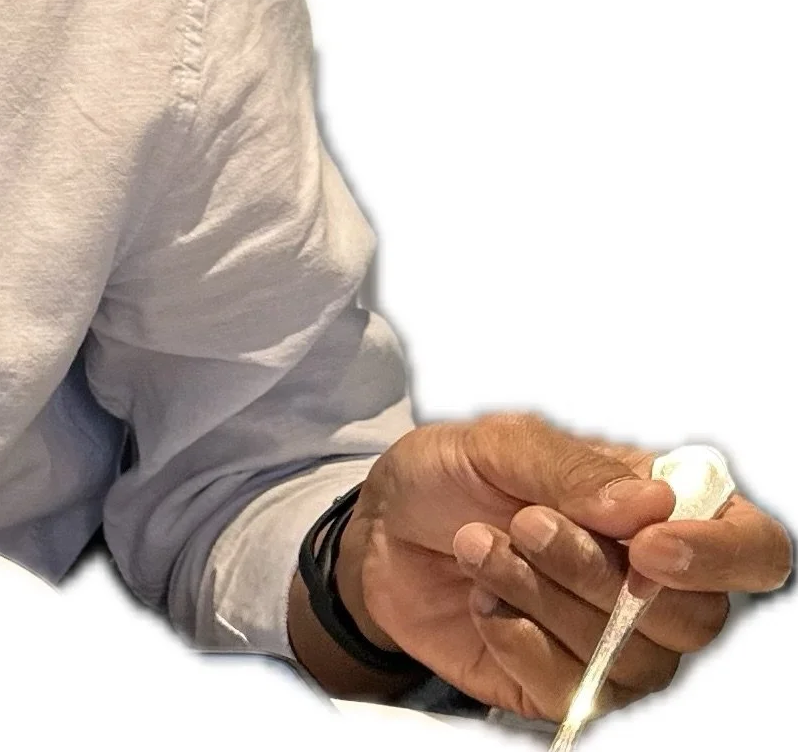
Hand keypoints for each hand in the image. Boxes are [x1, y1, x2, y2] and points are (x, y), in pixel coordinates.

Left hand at [339, 412, 790, 722]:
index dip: (720, 557)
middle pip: (692, 618)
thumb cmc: (449, 476)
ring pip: (630, 657)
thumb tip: (653, 508)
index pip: (753, 549)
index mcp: (661, 511)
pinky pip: (574, 691)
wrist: (381, 529)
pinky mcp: (564, 685)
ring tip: (478, 546)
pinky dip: (520, 641)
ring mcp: (614, 644)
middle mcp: (656, 585)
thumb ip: (572, 469)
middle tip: (525, 524)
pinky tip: (481, 600)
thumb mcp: (496, 444)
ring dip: (545, 598)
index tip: (648, 548)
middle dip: (598, 573)